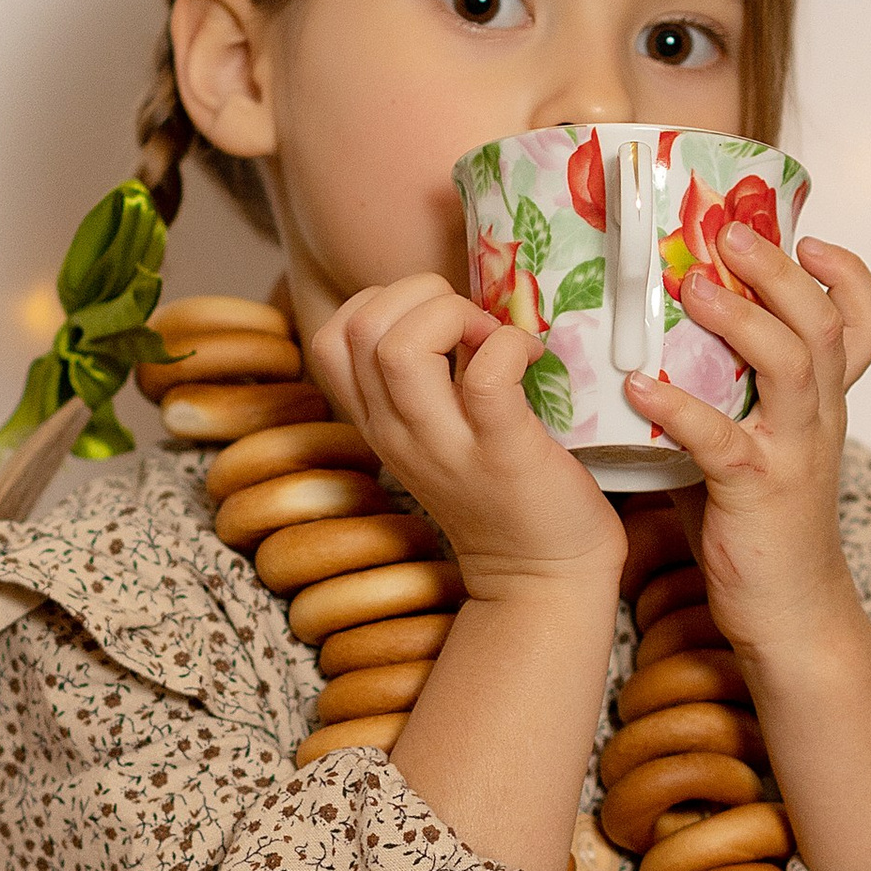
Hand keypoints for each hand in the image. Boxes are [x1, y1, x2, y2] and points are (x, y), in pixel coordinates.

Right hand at [310, 274, 621, 604]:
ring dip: (457, 316)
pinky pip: (485, 377)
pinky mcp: (502, 453)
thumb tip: (455, 304)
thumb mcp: (434, 433)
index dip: (382, 302)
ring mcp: (444, 446)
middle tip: (472, 326)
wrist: (540, 575)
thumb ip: (425, 378)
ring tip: (494, 339)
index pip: (330, 336)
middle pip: (361, 326)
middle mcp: (397, 433)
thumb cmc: (500, 492)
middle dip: (421, 295)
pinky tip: (530, 357)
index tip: (436, 324)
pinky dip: (509, 346)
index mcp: (377, 422)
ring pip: (402, 346)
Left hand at [622, 228, 870, 666]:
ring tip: (689, 287)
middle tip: (729, 234)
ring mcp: (794, 453)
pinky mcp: (758, 492)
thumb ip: (719, 393)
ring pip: (793, 365)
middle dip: (780, 271)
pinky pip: (723, 440)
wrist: (789, 613)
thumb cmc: (756, 526)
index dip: (847, 275)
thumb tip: (650, 340)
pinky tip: (639, 388)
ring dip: (741, 319)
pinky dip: (680, 409)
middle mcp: (819, 419)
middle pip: (823, 325)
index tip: (808, 239)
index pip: (864, 325)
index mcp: (822, 403)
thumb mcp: (747, 443)